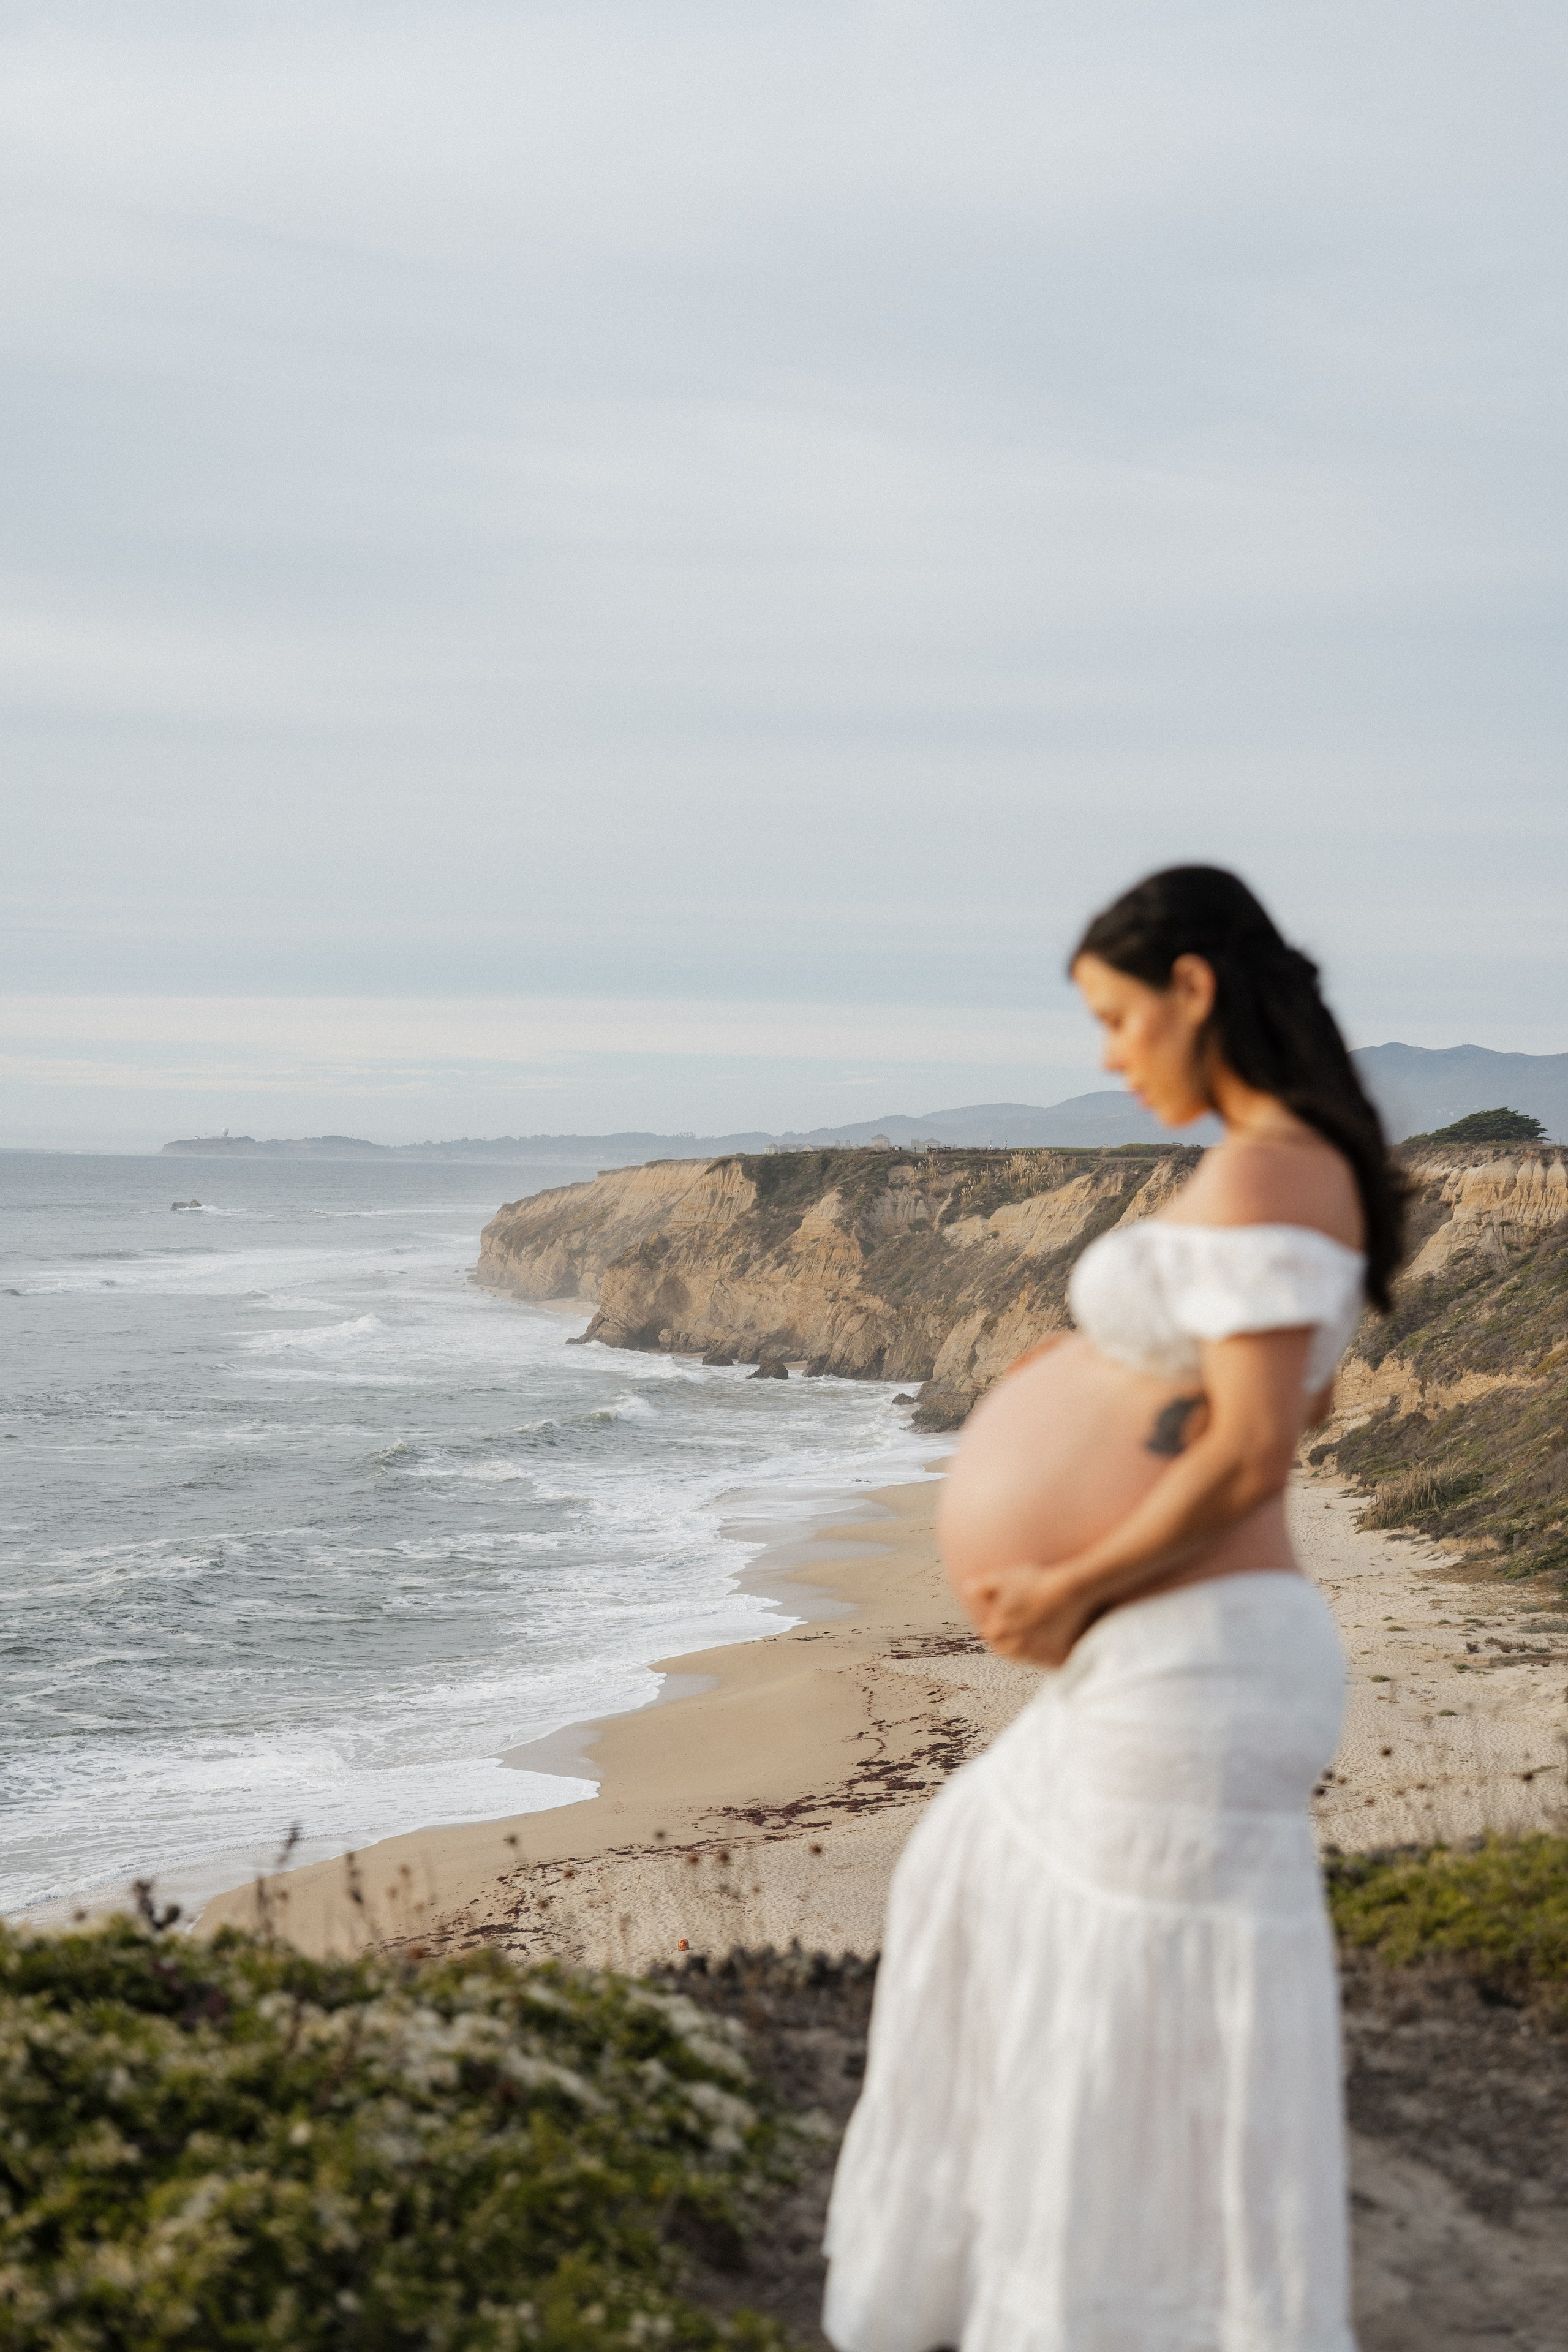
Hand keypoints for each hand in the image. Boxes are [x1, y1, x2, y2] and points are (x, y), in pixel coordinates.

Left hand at [967, 1561, 1096, 1667]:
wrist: (1069, 1592)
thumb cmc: (1035, 1584)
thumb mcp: (1004, 1579)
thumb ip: (982, 1587)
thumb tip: (966, 1588)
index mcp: (1000, 1632)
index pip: (990, 1637)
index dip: (993, 1630)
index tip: (997, 1624)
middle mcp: (1017, 1648)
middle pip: (1007, 1652)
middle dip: (1007, 1644)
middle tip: (1015, 1634)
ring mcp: (1038, 1655)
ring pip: (1027, 1658)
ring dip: (1027, 1652)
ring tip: (1032, 1639)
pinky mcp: (1058, 1659)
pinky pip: (1049, 1663)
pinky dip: (1048, 1657)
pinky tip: (1052, 1645)